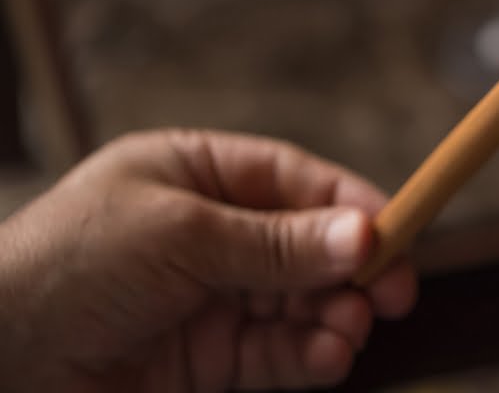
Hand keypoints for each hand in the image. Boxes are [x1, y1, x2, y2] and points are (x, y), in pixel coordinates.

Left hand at [0, 129, 415, 391]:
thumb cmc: (62, 267)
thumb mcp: (180, 237)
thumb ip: (277, 244)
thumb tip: (366, 236)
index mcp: (196, 175)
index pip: (295, 181)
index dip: (351, 205)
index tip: (400, 231)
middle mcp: (209, 233)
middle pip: (308, 245)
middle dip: (352, 269)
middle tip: (393, 293)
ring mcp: (209, 298)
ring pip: (301, 302)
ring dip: (335, 316)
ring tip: (351, 331)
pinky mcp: (206, 359)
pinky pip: (277, 353)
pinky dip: (310, 355)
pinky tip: (329, 357)